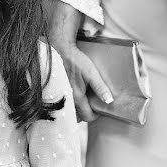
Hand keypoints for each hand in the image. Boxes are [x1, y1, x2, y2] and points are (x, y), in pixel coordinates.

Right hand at [49, 2, 112, 121]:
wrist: (60, 50)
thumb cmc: (76, 60)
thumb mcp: (92, 73)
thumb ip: (100, 88)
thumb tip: (109, 101)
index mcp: (78, 97)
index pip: (87, 116)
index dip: (95, 115)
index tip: (99, 108)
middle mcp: (67, 99)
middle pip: (77, 117)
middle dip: (85, 114)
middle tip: (91, 104)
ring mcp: (60, 95)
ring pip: (70, 111)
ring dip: (77, 109)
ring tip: (84, 100)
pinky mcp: (56, 90)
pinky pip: (64, 103)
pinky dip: (70, 103)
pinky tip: (74, 94)